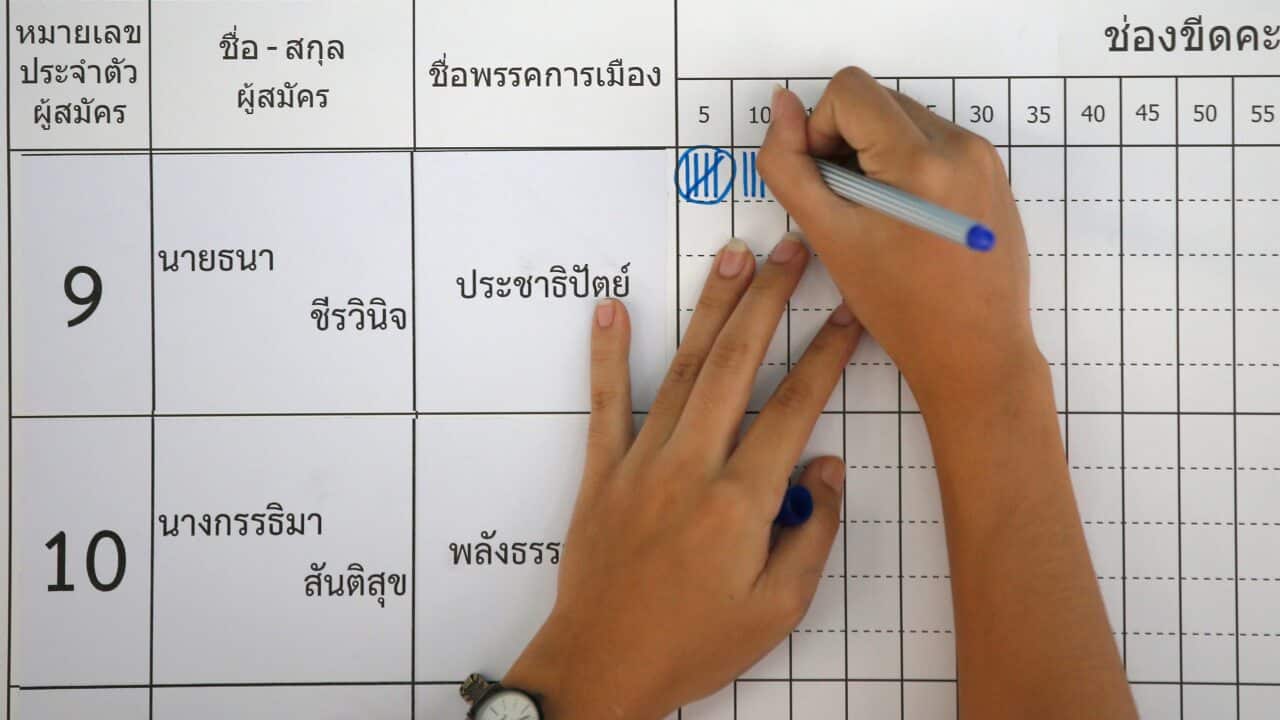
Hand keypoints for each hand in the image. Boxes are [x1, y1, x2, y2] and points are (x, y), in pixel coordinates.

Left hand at [504, 235, 861, 719]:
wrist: (602, 668)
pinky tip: (612, 309)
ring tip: (732, 259)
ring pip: (683, 371)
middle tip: (791, 250)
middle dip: (769, 300)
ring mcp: (641, 464)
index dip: (828, 355)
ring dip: (710, 310)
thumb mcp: (776, 611)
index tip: (850, 314)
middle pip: (737, 365)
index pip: (795, 408)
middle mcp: (691, 466)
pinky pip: (605, 403)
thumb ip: (810, 536)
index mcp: (741, 500)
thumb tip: (827, 470)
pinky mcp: (602, 473)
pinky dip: (608, 354)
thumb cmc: (693, 645)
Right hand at [758, 68, 1040, 410]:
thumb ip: (790, 166)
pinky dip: (907, 166)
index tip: (827, 183)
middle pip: (878, 100)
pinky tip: (907, 220)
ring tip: (878, 216)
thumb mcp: (828, 236)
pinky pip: (935, 142)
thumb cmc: (899, 306)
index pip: (849, 90)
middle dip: (848, 142)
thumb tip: (783, 107)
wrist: (974, 352)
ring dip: (876, 154)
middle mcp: (962, 145)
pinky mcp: (993, 173)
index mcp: (921, 159)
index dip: (820, 130)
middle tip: (849, 206)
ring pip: (905, 119)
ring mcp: (984, 157)